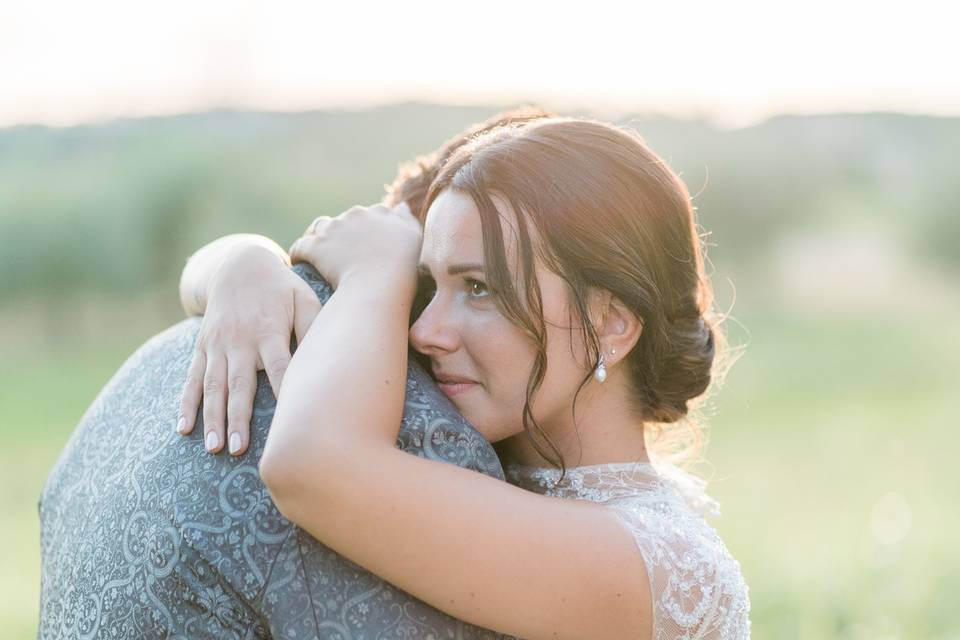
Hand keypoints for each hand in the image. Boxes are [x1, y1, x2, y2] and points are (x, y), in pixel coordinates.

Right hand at [177, 245, 322, 455]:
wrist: (239, 265)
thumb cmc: (282, 289)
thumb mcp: (304, 298)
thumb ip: (313, 327)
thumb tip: (326, 357)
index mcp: (269, 330)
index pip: (279, 365)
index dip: (284, 390)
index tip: (288, 420)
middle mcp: (240, 340)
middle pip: (240, 383)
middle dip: (238, 417)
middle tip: (238, 449)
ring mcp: (218, 345)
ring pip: (213, 386)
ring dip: (212, 418)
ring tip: (213, 447)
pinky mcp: (202, 348)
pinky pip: (192, 378)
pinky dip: (186, 404)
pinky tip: (183, 429)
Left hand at [291, 202, 420, 290]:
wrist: (381, 286)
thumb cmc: (404, 269)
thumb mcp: (415, 240)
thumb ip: (407, 220)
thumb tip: (401, 205)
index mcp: (380, 213)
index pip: (368, 216)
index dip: (364, 231)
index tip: (363, 247)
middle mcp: (356, 215)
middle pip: (343, 221)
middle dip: (341, 234)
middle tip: (343, 257)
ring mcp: (334, 229)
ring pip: (320, 229)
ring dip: (319, 240)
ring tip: (319, 258)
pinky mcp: (315, 246)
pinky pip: (300, 247)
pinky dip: (299, 255)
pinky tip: (300, 264)